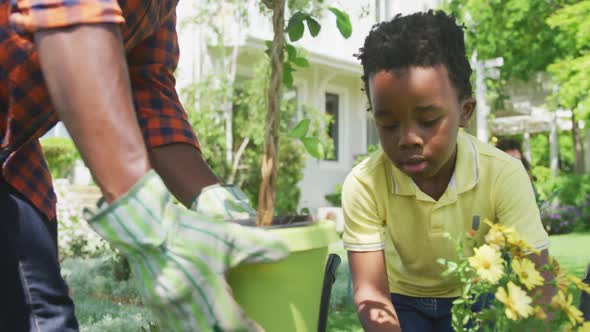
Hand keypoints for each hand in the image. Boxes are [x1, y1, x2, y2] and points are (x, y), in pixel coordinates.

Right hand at [86, 171, 288, 330]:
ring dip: (205, 330)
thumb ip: (258, 247)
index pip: (231, 322)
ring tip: (218, 326)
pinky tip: (194, 323)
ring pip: (189, 331)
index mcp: (206, 288)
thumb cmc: (189, 232)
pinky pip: (172, 326)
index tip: (260, 331)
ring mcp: (166, 307)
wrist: (147, 228)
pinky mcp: (153, 305)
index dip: (248, 330)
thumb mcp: (227, 236)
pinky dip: (186, 327)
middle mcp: (185, 304)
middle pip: (208, 331)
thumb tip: (285, 252)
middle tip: (241, 330)